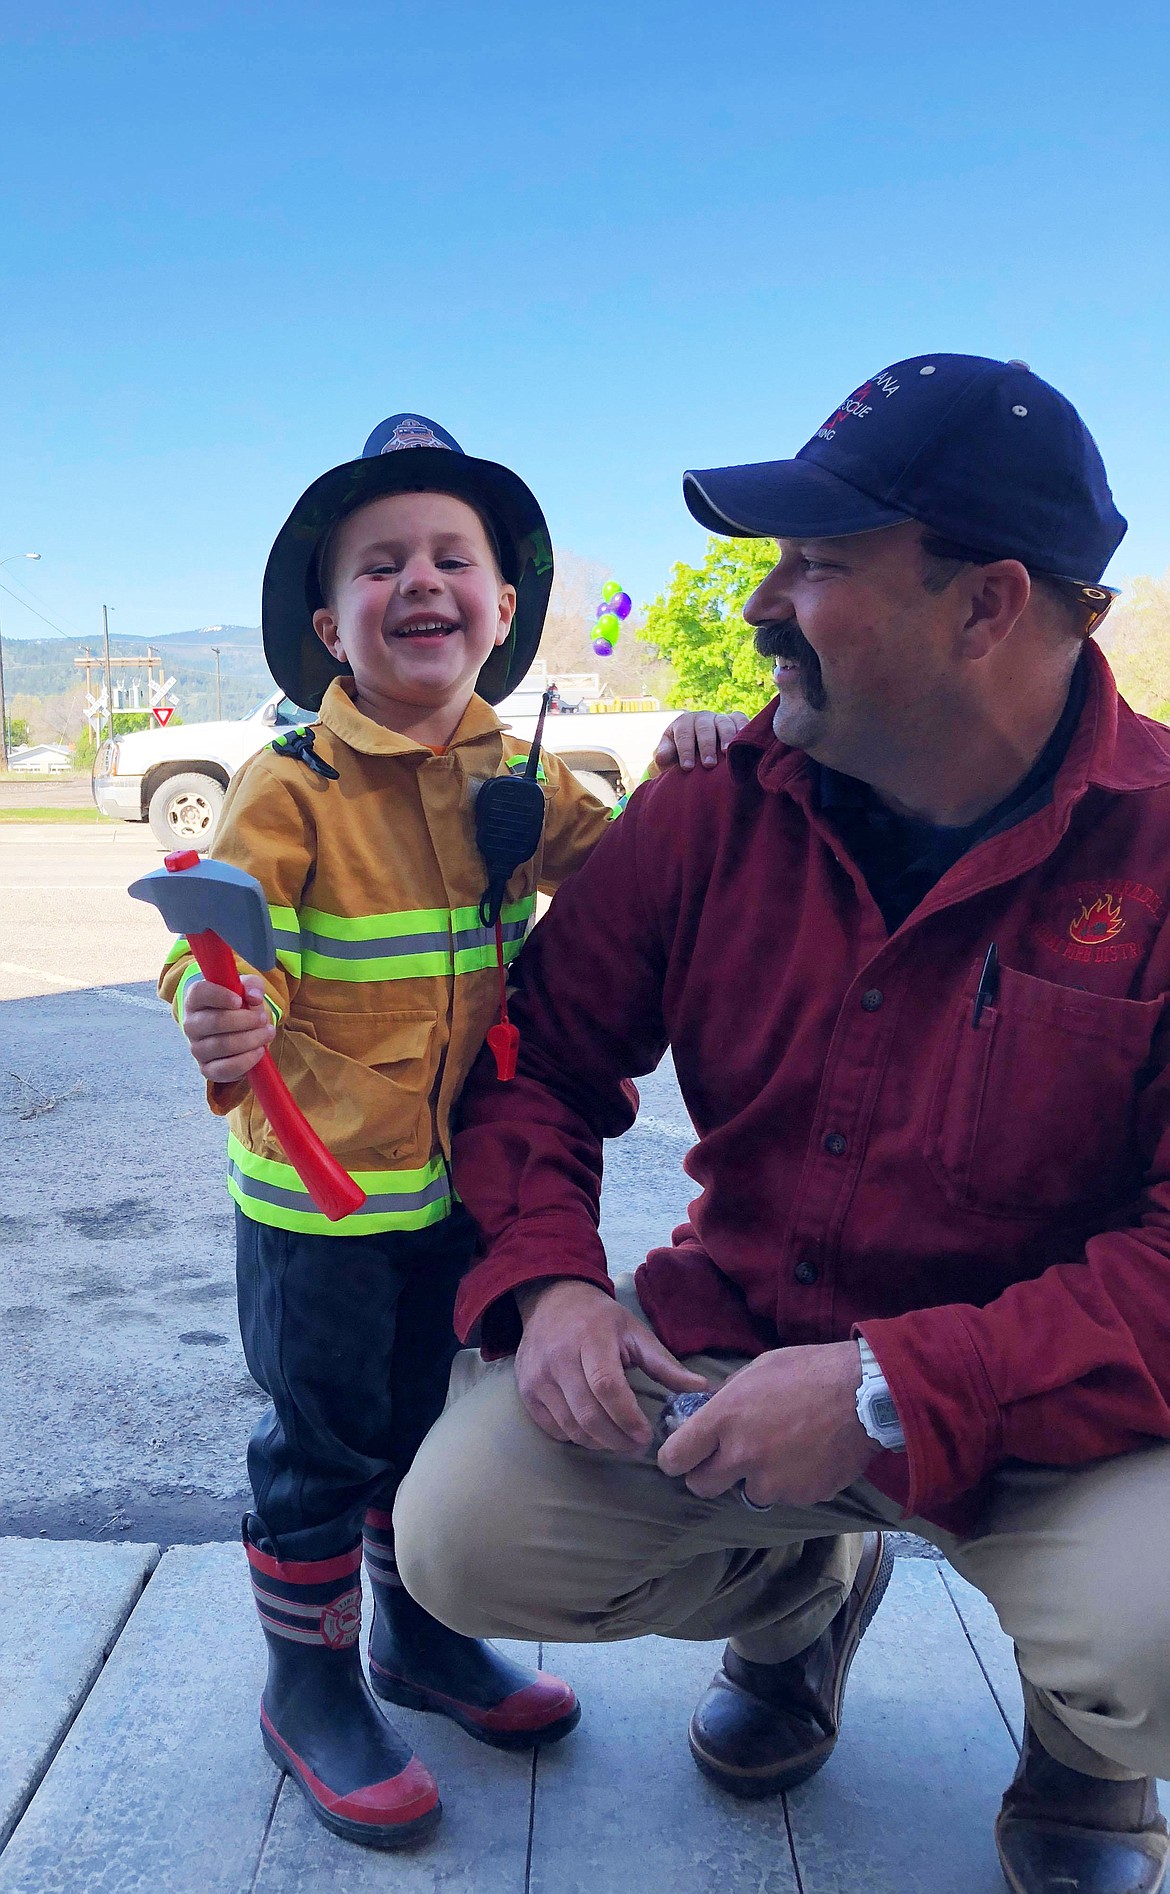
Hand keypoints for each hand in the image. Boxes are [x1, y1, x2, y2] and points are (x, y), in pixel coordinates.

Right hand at [182, 975, 273, 1082]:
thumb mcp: (247, 989)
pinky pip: (225, 1069)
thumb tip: (254, 997)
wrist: (237, 1032)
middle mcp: (191, 1024)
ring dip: (252, 1039)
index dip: (220, 996)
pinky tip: (259, 1051)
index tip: (239, 1000)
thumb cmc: (239, 1006)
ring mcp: (196, 1049)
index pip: (200, 993)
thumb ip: (252, 986)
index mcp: (195, 999)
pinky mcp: (206, 1069)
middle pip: (215, 1022)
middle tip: (263, 1018)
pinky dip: (247, 1060)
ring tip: (267, 1032)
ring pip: (223, 1045)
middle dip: (246, 1020)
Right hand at [515, 1279, 709, 1453]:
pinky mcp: (526, 1391)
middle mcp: (558, 1358)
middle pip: (588, 1414)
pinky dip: (575, 1438)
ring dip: (598, 1443)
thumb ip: (665, 1364)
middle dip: (617, 1438)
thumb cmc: (598, 1318)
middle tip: (636, 1445)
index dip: (627, 1417)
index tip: (646, 1435)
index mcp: (590, 1338)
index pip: (607, 1386)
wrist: (550, 1300)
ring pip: (570, 1427)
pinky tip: (593, 1432)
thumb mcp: (634, 1331)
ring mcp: (538, 1377)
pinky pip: (552, 1429)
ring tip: (619, 1440)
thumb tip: (701, 1389)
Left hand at [655, 709, 749, 772]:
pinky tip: (746, 740)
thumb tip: (663, 757)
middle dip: (706, 746)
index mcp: (683, 723)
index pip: (684, 735)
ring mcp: (719, 718)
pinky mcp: (734, 720)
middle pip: (704, 728)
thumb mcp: (668, 754)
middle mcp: (702, 717)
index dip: (685, 751)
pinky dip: (743, 728)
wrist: (696, 748)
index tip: (687, 767)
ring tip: (726, 753)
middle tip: (708, 764)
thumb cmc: (679, 754)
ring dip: (726, 738)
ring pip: (724, 723)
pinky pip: (740, 720)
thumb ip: (664, 755)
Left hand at [656, 1341, 872, 1507]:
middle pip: (701, 1487)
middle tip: (725, 1459)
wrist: (864, 1395)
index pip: (675, 1458)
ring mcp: (773, 1482)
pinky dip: (788, 1483)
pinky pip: (783, 1496)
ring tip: (781, 1450)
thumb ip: (728, 1398)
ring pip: (746, 1493)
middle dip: (707, 1475)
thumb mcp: (758, 1370)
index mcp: (725, 1419)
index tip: (680, 1456)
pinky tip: (805, 1456)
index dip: (674, 1459)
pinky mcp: (801, 1497)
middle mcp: (742, 1456)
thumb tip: (709, 1414)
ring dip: (754, 1478)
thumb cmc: (810, 1371)